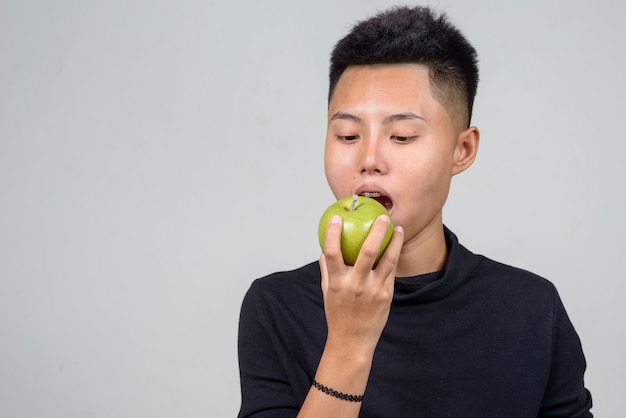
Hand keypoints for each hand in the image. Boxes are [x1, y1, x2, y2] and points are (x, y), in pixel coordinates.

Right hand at [319, 214, 403, 355]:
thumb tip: (324, 249)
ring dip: (394, 241)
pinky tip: (397, 245)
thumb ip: (326, 269)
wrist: (352, 341)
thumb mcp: (327, 291)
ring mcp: (373, 290)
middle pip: (367, 252)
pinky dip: (395, 255)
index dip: (332, 234)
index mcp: (336, 282)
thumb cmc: (338, 314)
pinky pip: (391, 271)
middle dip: (376, 231)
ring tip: (398, 227)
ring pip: (387, 260)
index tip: (336, 217)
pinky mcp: (386, 296)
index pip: (332, 253)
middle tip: (382, 217)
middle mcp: (355, 285)